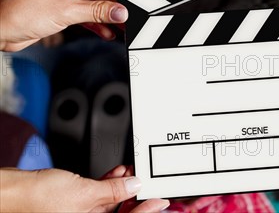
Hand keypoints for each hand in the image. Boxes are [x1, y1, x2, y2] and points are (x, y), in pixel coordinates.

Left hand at [0, 0, 155, 51]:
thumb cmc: (20, 13)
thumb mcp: (66, 12)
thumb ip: (98, 12)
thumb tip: (122, 12)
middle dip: (119, 4)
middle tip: (138, 12)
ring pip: (96, 4)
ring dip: (109, 16)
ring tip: (125, 27)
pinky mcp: (62, 7)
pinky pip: (87, 13)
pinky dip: (96, 23)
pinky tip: (107, 33)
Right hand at [0, 167, 168, 212]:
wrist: (15, 190)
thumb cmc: (39, 199)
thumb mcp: (85, 193)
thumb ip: (112, 190)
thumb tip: (134, 186)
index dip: (146, 210)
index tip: (160, 200)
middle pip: (121, 212)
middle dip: (137, 196)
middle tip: (152, 185)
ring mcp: (81, 212)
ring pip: (111, 201)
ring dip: (124, 186)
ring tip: (134, 173)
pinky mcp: (74, 201)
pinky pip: (99, 194)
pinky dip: (110, 183)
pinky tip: (119, 172)